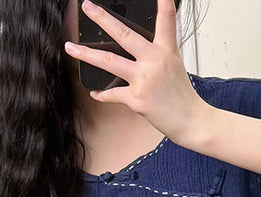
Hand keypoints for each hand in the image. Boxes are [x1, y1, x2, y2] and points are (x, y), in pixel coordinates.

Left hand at [63, 0, 205, 145]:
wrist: (190, 120)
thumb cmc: (181, 94)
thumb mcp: (174, 64)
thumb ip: (157, 52)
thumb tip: (135, 46)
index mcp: (166, 50)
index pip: (165, 20)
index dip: (162, 2)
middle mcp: (154, 61)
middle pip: (124, 35)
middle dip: (103, 19)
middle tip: (87, 7)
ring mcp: (143, 80)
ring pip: (108, 62)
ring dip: (86, 54)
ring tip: (70, 47)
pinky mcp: (136, 99)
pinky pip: (112, 94)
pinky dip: (102, 94)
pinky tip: (95, 92)